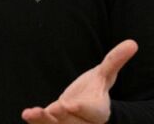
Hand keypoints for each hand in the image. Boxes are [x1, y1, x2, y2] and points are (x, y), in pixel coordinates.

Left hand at [21, 39, 137, 123]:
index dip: (81, 108)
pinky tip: (27, 114)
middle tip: (54, 108)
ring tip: (32, 113)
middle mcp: (84, 122)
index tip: (68, 104)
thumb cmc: (96, 89)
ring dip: (44, 120)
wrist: (87, 109)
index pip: (92, 111)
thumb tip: (132, 43)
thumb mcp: (106, 75)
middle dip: (62, 115)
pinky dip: (36, 120)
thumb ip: (114, 61)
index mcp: (99, 110)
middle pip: (72, 119)